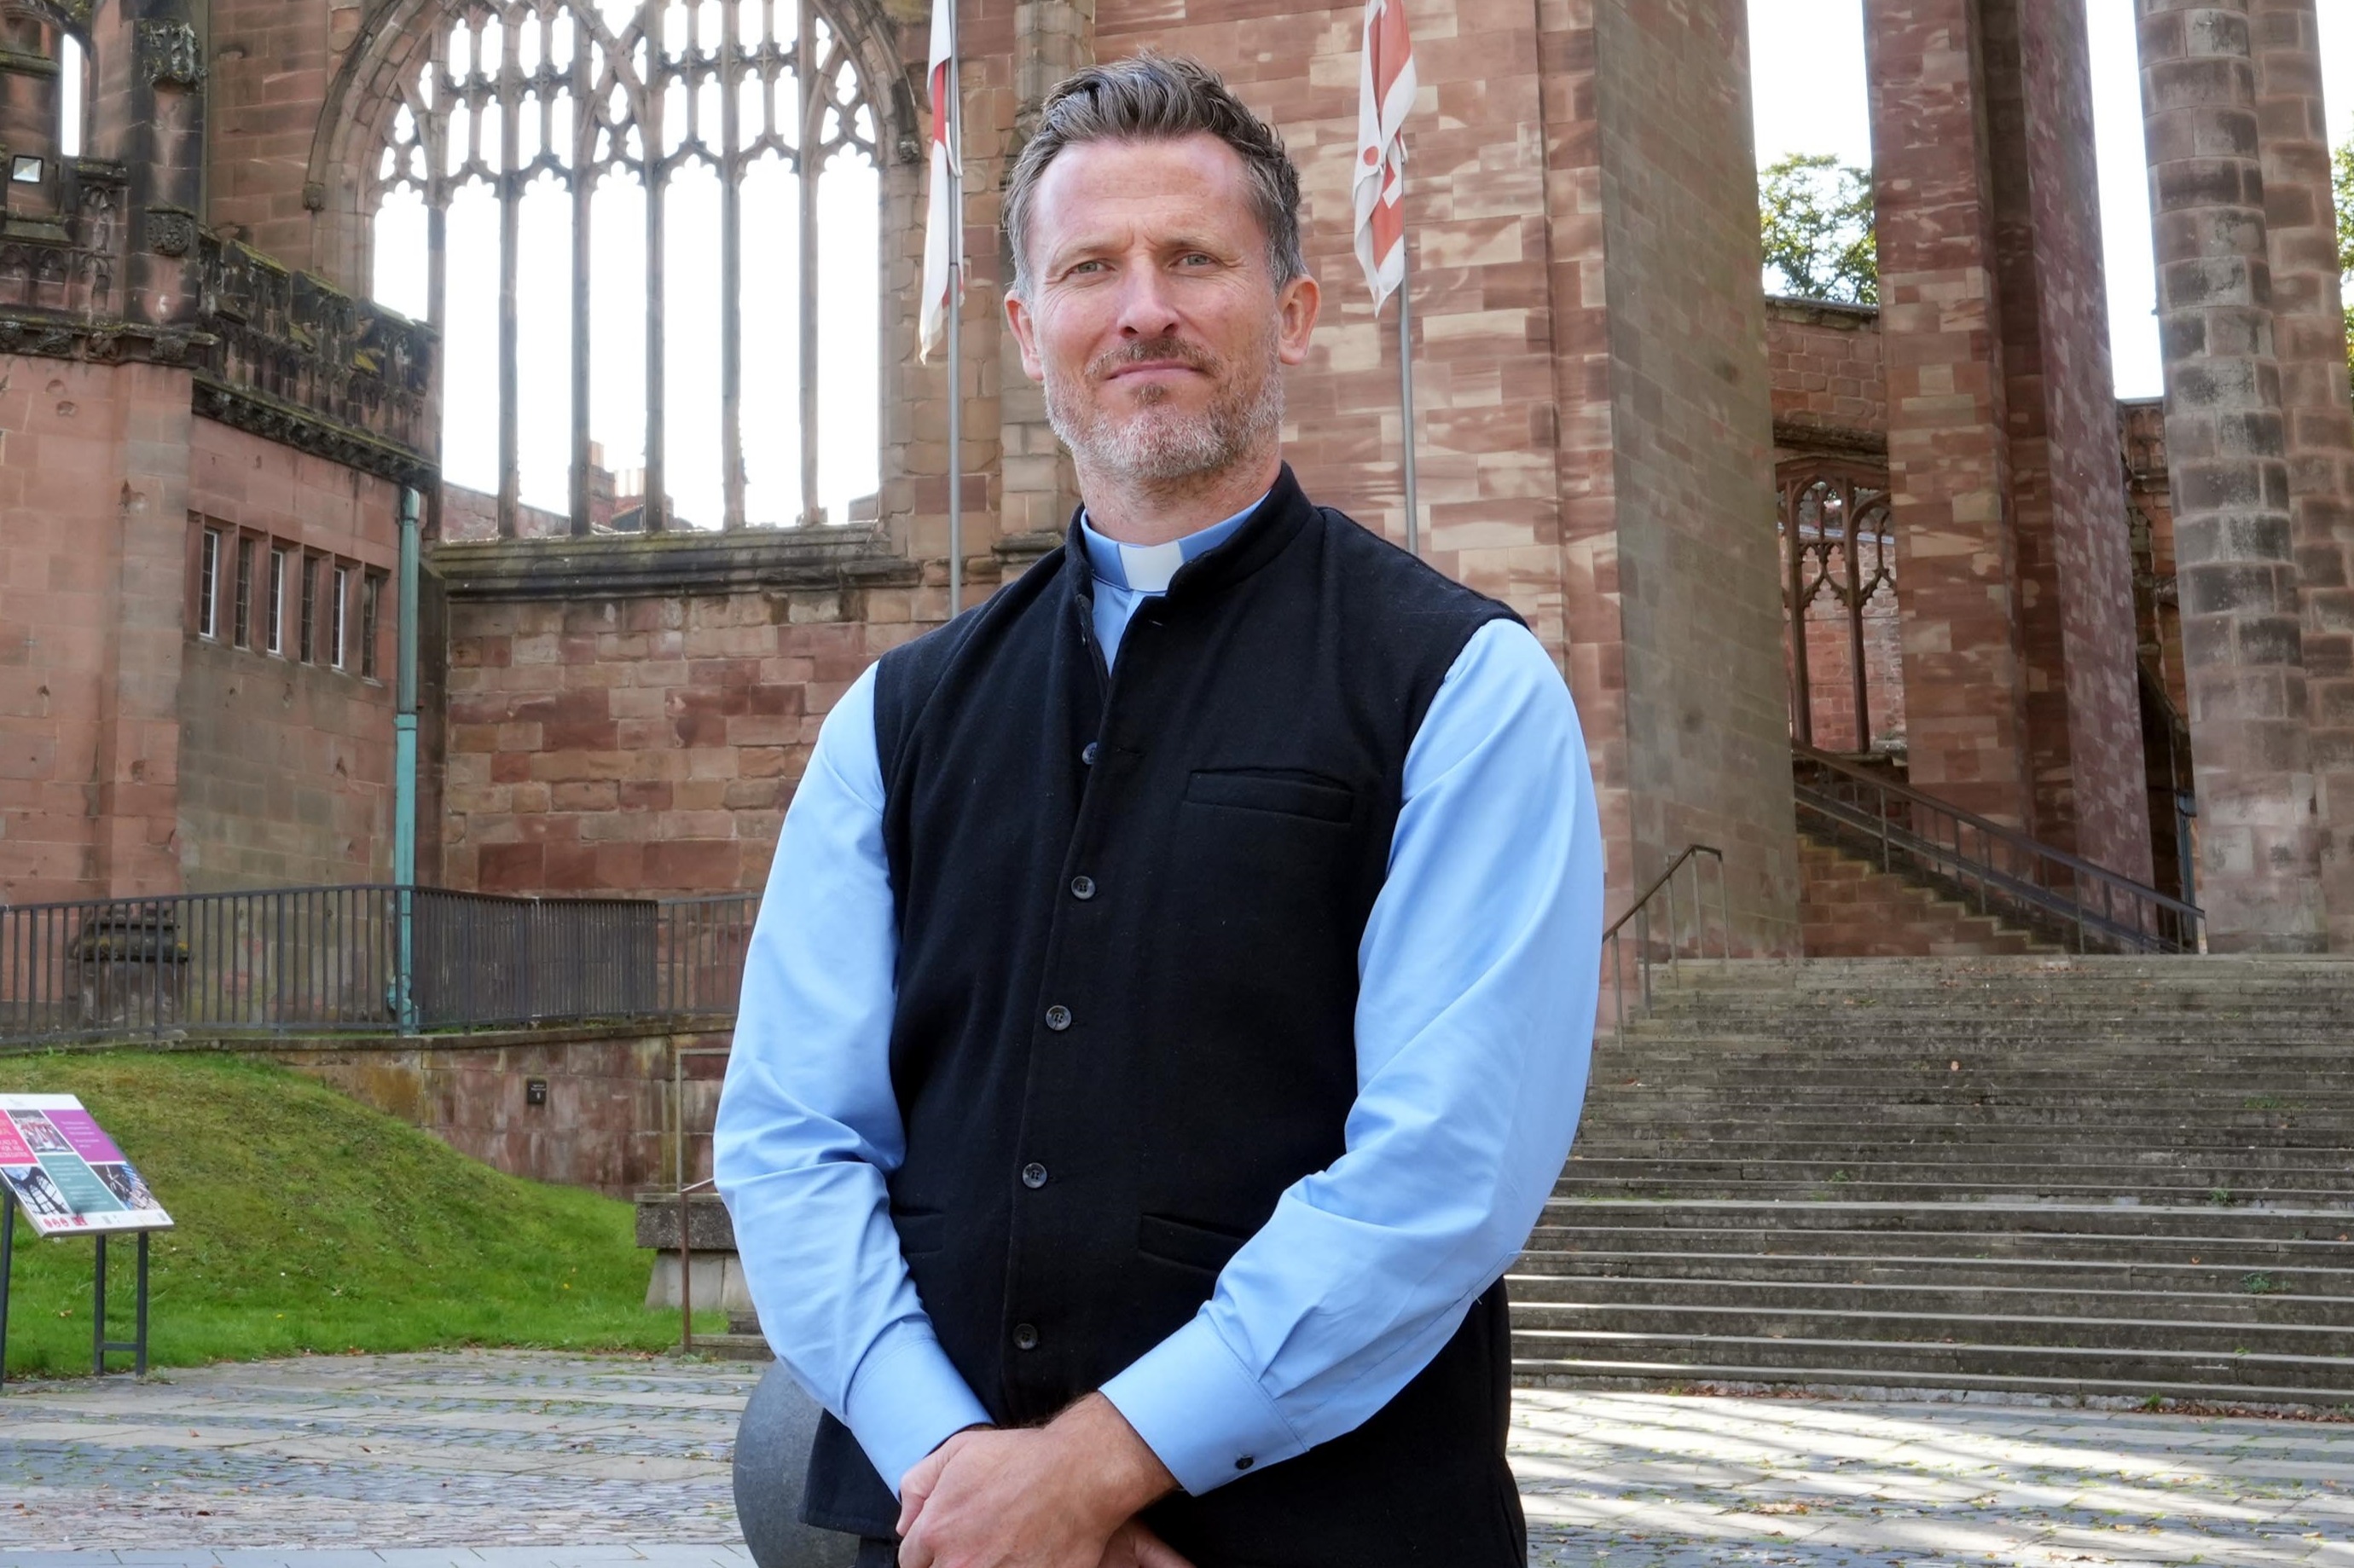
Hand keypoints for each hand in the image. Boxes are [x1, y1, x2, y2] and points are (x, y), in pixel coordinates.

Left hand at [896, 1395, 1176, 1567]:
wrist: (1081, 1473)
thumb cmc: (1023, 1458)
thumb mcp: (960, 1450)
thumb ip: (919, 1484)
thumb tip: (905, 1523)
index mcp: (937, 1530)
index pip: (911, 1561)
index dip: (929, 1551)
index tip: (948, 1543)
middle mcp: (959, 1563)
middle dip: (950, 1562)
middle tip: (976, 1547)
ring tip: (999, 1552)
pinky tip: (1019, 1558)